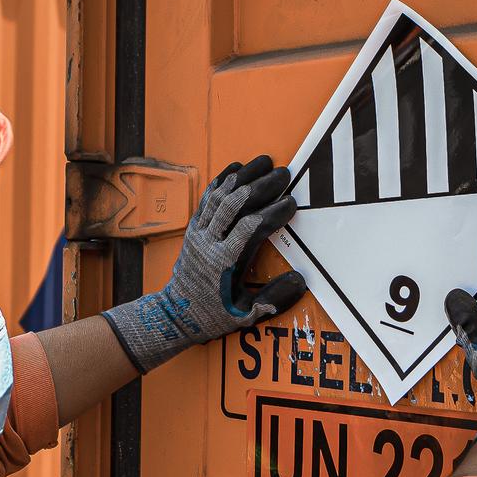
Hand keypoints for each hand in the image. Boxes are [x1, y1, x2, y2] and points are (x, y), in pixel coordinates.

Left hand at [103, 156, 306, 372]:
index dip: (271, 213)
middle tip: (284, 174)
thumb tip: (300, 280)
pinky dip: (222, 180)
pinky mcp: (193, 227)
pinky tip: (237, 168)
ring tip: (265, 161)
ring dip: (243, 176)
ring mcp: (198, 232)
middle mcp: (208, 242)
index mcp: (223, 262)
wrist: (175, 314)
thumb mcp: (244, 314)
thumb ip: (273, 298)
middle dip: (261, 186)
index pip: (249, 228)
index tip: (291, 203)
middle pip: (234, 205)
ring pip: (220, 196)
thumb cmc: (213, 315)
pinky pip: (207, 198)